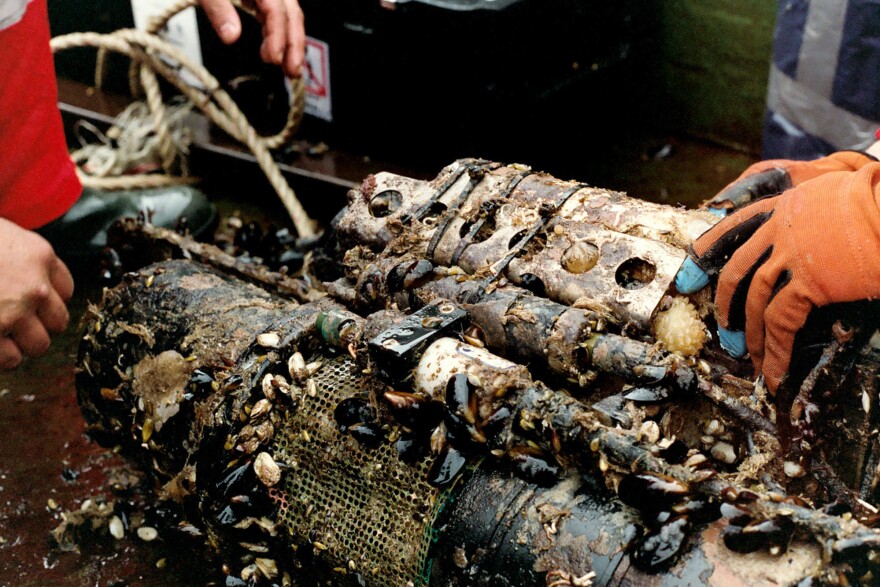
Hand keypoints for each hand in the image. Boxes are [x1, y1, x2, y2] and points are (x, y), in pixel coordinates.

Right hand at [0, 219, 73, 368]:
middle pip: (58, 321)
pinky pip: (11, 359)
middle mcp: (35, 286)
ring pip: (38, 344)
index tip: (34, 302)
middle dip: (39, 325)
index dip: (48, 298)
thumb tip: (18, 275)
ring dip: (21, 345)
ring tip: (1, 336)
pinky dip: (1, 357)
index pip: (65, 288)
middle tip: (16, 323)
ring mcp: (14, 312)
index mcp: (38, 256)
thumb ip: (16, 256)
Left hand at [198, 0, 304, 77]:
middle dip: (293, 43)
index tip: (272, 59)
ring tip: (288, 67)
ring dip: (291, 41)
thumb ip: (218, 8)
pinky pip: (277, 12)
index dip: (278, 36)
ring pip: (288, 13)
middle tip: (291, 71)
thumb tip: (231, 37)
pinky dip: (280, 32)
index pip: (276, 9)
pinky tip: (276, 48)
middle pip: (290, 12)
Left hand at [676, 161, 879, 392]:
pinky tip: (774, 370)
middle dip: (723, 299)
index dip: (710, 247)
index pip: (735, 226)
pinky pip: (781, 321)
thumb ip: (815, 219)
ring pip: (755, 301)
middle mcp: (781, 230)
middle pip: (737, 269)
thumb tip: (818, 241)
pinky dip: (775, 350)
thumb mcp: (835, 197)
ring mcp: (791, 256)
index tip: (692, 263)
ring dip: (753, 335)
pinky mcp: (810, 281)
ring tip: (752, 357)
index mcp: (786, 207)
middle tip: (721, 322)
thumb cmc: (877, 199)